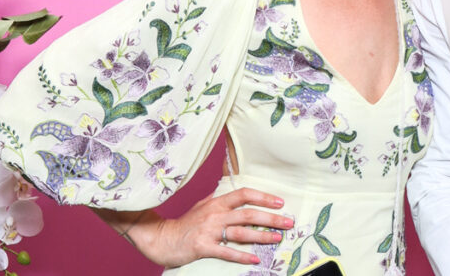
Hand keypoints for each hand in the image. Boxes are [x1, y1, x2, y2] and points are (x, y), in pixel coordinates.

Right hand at [99, 187, 292, 267]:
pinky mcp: (203, 247)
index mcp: (217, 202)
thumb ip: (220, 199)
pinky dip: (242, 256)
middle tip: (288, 222)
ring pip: (241, 232)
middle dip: (271, 218)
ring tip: (277, 239)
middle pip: (248, 214)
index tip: (280, 202)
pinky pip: (226, 252)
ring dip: (261, 236)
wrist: (161, 238)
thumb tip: (237, 191)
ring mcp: (209, 230)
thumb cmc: (185, 223)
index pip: (244, 194)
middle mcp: (215, 214)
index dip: (263, 197)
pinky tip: (255, 258)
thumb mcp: (203, 205)